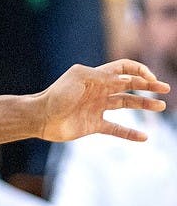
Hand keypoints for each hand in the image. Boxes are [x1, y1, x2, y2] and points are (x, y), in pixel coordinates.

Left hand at [38, 59, 168, 142]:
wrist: (40, 117)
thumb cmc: (57, 95)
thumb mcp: (79, 78)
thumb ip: (103, 77)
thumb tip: (127, 80)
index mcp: (97, 77)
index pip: (124, 68)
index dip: (138, 71)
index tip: (149, 78)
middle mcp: (100, 91)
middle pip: (130, 86)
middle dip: (148, 86)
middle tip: (164, 89)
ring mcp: (97, 108)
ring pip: (126, 105)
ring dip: (144, 105)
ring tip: (160, 107)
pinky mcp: (93, 125)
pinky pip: (116, 129)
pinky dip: (129, 133)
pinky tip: (143, 137)